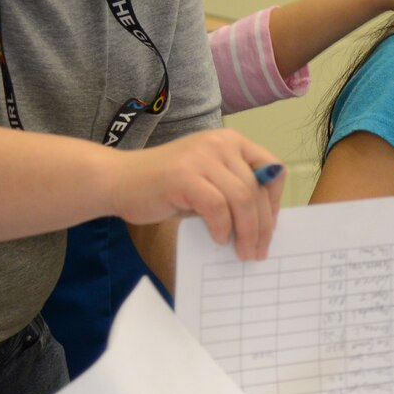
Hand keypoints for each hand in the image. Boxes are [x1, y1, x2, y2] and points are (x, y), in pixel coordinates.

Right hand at [110, 129, 283, 260]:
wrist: (118, 180)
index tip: (269, 226)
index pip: (272, 168)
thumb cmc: (165, 186)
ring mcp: (201, 157)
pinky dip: (222, 228)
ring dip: (247, 232)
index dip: (276, 200)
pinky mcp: (184, 175)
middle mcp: (220, 143)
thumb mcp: (208, 181)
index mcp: (231, 141)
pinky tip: (218, 239)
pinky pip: (217, 207)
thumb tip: (265, 223)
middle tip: (259, 252)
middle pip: (258, 189)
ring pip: (242, 199)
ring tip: (243, 252)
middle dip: (263, 226)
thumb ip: (233, 191)